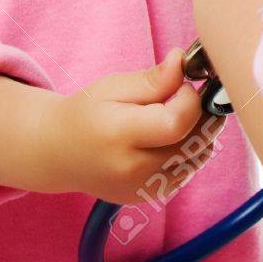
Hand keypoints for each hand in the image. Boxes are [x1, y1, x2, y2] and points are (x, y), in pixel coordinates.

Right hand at [35, 47, 223, 203]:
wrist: (60, 153)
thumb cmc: (86, 113)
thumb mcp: (113, 87)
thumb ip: (152, 79)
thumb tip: (182, 62)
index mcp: (121, 136)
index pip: (177, 124)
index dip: (191, 101)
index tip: (184, 84)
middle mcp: (133, 170)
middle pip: (193, 144)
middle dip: (202, 115)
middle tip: (188, 94)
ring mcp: (141, 189)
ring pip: (196, 160)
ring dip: (199, 134)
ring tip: (179, 113)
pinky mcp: (146, 198)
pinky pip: (185, 174)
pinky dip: (188, 152)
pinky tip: (170, 136)